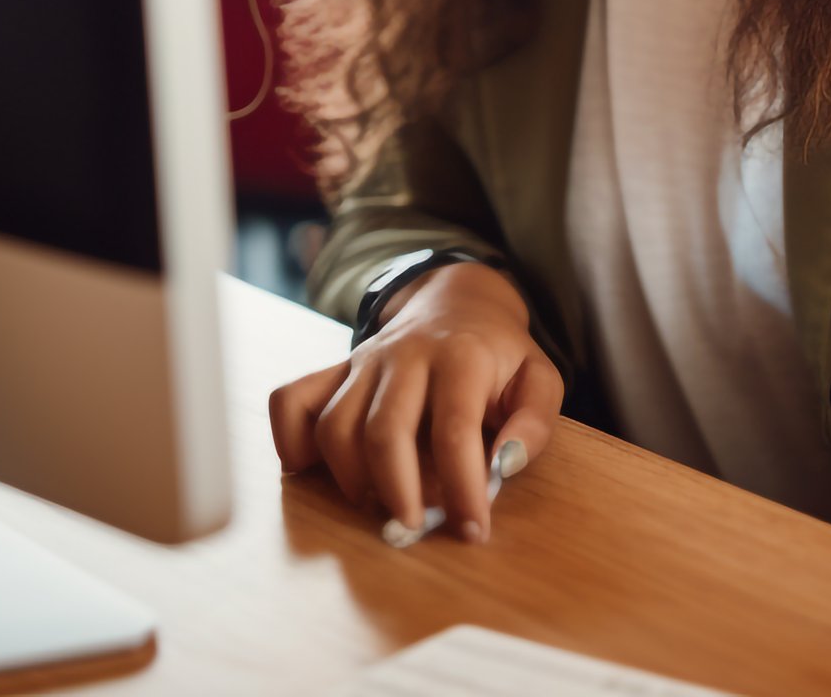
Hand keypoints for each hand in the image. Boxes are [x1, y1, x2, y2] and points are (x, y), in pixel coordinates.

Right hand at [268, 261, 561, 541]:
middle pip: (384, 432)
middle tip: (413, 529)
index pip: (455, 429)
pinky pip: (292, 400)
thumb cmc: (500, 354)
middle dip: (396, 493)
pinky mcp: (335, 369)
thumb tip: (505, 465)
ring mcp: (363, 361)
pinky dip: (291, 442)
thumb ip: (534, 421)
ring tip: (380, 503)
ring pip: (335, 425)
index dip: (463, 488)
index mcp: (461, 357)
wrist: (458, 300)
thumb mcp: (540, 377)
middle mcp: (406, 355)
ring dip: (352, 479)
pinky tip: (315, 472)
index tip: (474, 530)